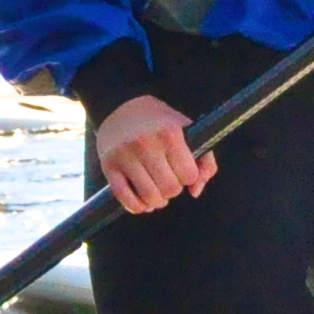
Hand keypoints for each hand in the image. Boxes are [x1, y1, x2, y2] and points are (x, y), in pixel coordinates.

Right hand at [92, 93, 210, 214]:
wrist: (119, 107)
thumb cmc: (159, 122)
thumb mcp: (187, 130)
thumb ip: (204, 160)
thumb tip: (195, 192)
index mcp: (169, 133)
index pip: (189, 175)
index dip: (189, 177)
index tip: (182, 170)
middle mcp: (146, 143)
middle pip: (170, 189)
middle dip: (173, 189)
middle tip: (168, 180)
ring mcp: (125, 156)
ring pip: (149, 197)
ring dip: (157, 201)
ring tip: (157, 193)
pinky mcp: (109, 166)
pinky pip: (125, 198)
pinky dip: (137, 207)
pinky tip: (142, 202)